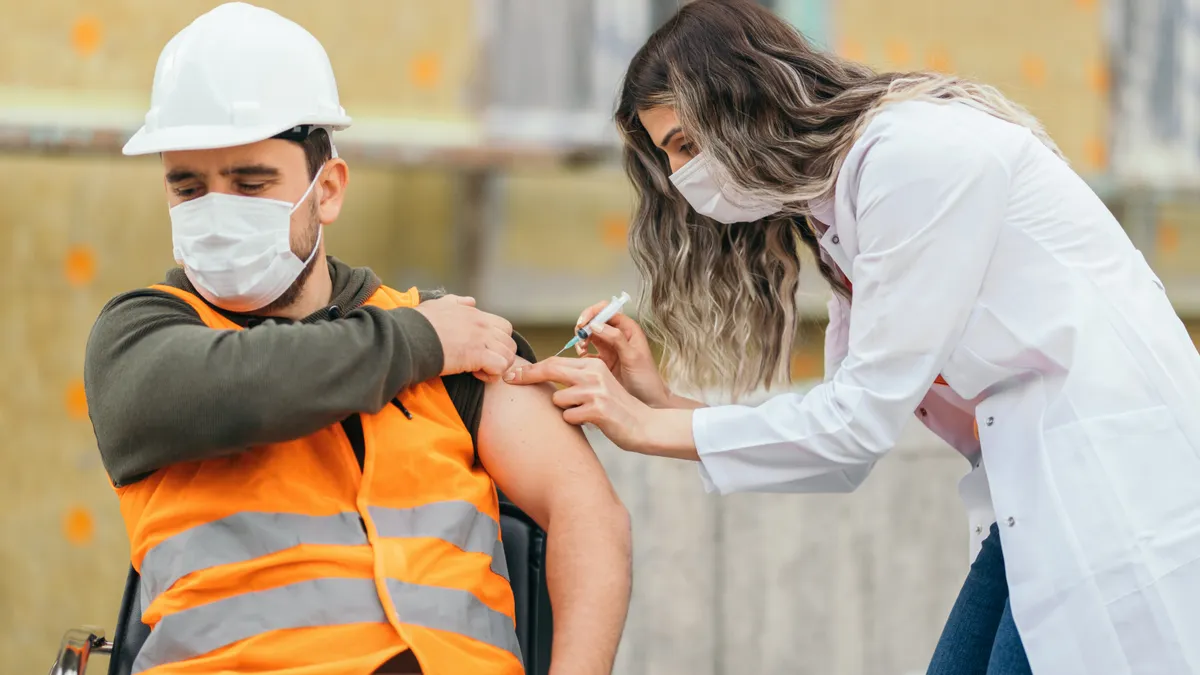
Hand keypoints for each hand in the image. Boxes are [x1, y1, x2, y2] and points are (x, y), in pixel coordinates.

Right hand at [414, 295, 515, 381]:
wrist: (408, 337)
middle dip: (500, 357)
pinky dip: (492, 375)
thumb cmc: (418, 324)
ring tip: (479, 371)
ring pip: (508, 356)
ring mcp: (482, 339)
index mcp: (475, 314)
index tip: (482, 351)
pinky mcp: (477, 355)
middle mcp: (482, 325)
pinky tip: (476, 375)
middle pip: (510, 343)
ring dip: (497, 367)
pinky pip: (500, 367)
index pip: (504, 327)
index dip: (498, 342)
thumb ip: (456, 302)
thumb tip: (471, 301)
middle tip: (482, 364)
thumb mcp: (438, 305)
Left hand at [504, 357, 655, 451]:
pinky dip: (575, 422)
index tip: (512, 373)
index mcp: (593, 365)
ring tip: (584, 415)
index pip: (555, 361)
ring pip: (558, 400)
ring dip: (564, 410)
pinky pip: (569, 417)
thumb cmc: (616, 410)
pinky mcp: (598, 410)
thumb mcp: (598, 387)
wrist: (645, 426)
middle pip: (551, 370)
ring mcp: (596, 391)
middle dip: (527, 375)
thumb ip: (575, 379)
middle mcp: (594, 374)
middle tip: (509, 380)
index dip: (531, 368)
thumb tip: (541, 380)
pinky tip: (591, 423)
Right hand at [573, 300, 671, 407]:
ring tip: (582, 350)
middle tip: (580, 338)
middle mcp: (617, 336)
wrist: (649, 403)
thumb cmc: (647, 379)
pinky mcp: (601, 364)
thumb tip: (596, 325)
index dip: (593, 313)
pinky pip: (586, 355)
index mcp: (628, 329)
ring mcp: (609, 350)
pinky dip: (581, 355)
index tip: (583, 323)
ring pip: (589, 337)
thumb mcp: (633, 356)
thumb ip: (616, 338)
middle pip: (594, 322)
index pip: (607, 311)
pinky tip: (583, 360)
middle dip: (584, 327)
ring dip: (581, 341)